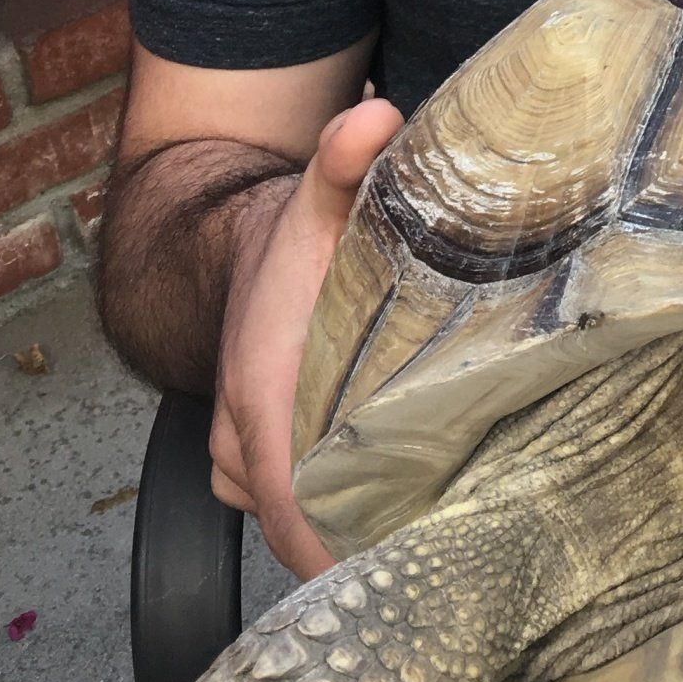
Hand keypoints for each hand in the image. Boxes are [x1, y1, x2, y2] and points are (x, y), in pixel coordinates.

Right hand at [208, 97, 405, 581]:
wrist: (233, 248)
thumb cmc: (290, 241)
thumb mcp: (323, 196)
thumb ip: (347, 159)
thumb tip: (376, 113)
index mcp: (262, 387)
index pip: (288, 499)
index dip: (336, 543)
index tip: (398, 567)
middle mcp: (244, 435)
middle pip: (300, 525)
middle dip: (367, 545)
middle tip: (449, 555)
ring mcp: (242, 455)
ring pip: (294, 520)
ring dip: (352, 531)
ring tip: (438, 537)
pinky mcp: (254, 462)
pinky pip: (288, 508)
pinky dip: (332, 515)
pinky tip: (397, 514)